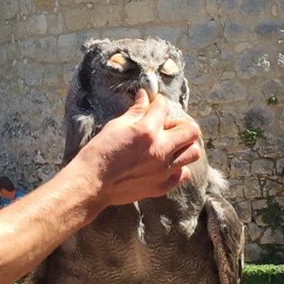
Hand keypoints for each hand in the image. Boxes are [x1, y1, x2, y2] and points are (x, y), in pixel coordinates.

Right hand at [77, 91, 201, 207]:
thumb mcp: (115, 126)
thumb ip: (135, 112)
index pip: (163, 108)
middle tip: (167, 126)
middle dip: (181, 124)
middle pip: (191, 130)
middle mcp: (161, 150)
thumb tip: (144, 97)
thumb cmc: (99, 153)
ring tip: (169, 146)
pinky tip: (163, 164)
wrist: (91, 183)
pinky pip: (182, 174)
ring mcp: (164, 170)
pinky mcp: (162, 186)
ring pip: (192, 153)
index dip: (158, 103)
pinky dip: (177, 167)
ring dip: (183, 146)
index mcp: (147, 131)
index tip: (154, 105)